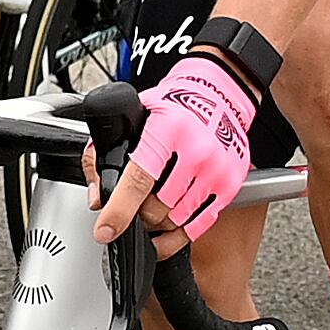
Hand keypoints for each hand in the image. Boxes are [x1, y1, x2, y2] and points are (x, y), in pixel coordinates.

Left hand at [92, 51, 261, 244]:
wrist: (219, 95)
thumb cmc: (175, 105)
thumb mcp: (134, 115)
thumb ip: (104, 153)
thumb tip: (99, 198)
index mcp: (168, 130)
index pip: (139, 180)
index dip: (119, 211)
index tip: (106, 230)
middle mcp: (197, 151)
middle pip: (157, 207)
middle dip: (139, 214)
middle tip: (134, 204)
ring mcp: (217, 170)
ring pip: (177, 220)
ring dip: (159, 223)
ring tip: (152, 208)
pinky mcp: (230, 184)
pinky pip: (201, 224)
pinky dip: (181, 234)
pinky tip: (169, 229)